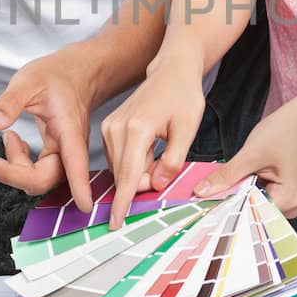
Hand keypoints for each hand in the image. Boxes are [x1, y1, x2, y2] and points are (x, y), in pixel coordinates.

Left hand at [0, 47, 96, 211]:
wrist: (74, 73)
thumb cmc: (56, 75)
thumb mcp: (28, 81)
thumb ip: (9, 102)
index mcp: (69, 129)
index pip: (76, 162)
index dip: (81, 186)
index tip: (84, 206)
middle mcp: (70, 146)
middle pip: (47, 178)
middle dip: (14, 174)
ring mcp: (64, 153)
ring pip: (40, 178)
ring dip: (16, 167)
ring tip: (8, 137)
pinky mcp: (56, 155)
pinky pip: (37, 172)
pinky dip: (20, 163)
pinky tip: (15, 141)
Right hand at [101, 63, 204, 230]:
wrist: (171, 71)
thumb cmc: (183, 97)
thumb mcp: (187, 130)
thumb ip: (173, 162)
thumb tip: (156, 185)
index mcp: (136, 129)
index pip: (128, 176)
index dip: (123, 203)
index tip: (115, 224)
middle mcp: (116, 128)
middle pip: (124, 175)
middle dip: (143, 182)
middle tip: (166, 167)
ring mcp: (109, 127)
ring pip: (121, 169)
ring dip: (139, 172)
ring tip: (160, 151)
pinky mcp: (108, 127)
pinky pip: (119, 158)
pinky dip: (134, 162)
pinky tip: (150, 149)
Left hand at [192, 98, 296, 218]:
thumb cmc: (283, 132)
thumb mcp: (250, 154)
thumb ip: (226, 175)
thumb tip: (200, 192)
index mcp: (287, 200)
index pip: (251, 215)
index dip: (225, 212)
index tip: (201, 210)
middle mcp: (289, 207)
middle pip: (250, 213)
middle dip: (227, 204)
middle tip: (200, 201)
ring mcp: (284, 202)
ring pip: (250, 205)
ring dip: (233, 197)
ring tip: (210, 193)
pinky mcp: (277, 194)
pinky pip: (254, 197)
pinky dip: (240, 191)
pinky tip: (226, 186)